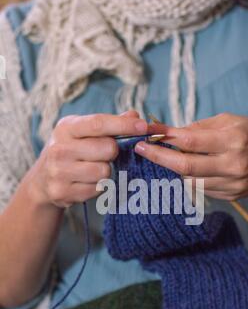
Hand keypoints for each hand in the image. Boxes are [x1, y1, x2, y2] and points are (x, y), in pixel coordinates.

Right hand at [31, 111, 147, 207]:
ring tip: (93, 168)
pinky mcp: (62, 192)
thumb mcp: (83, 132)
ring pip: (105, 172)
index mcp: (66, 128)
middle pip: (108, 149)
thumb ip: (109, 124)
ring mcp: (59, 172)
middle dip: (113, 152)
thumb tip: (135, 115)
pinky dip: (98, 187)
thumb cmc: (71, 150)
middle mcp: (60, 149)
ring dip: (106, 171)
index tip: (143, 126)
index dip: (124, 125)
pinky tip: (86, 182)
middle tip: (103, 154)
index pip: (99, 124)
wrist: (42, 179)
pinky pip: (98, 189)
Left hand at [135, 113, 247, 200]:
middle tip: (141, 150)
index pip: (190, 142)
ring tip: (164, 158)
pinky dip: (190, 179)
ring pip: (190, 181)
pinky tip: (187, 169)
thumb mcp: (231, 121)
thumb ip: (200, 128)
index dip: (164, 139)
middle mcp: (232, 165)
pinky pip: (201, 189)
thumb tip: (171, 133)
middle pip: (185, 167)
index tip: (146, 135)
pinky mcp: (230, 197)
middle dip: (159, 158)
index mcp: (233, 140)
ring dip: (173, 170)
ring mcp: (231, 184)